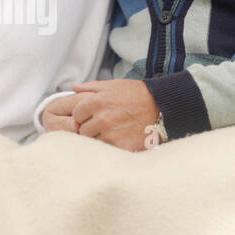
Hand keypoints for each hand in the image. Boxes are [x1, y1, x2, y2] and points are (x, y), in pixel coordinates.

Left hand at [43, 80, 160, 150]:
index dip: (83, 114)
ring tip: (113, 130)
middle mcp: (101, 119)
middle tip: (104, 123)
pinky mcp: (120, 146)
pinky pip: (106, 149)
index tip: (91, 114)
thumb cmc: (136, 94)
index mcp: (96, 102)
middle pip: (82, 129)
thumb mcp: (112, 85)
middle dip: (90, 126)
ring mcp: (110, 134)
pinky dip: (111, 144)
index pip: (76, 114)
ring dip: (100, 137)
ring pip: (93, 140)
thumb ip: (90, 87)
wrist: (161, 107)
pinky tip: (120, 136)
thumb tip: (73, 87)